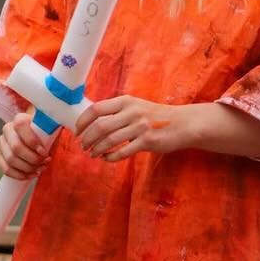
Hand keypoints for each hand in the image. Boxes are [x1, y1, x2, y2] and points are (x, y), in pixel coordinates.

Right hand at [0, 112, 50, 178]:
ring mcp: (1, 141)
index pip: (20, 126)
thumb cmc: (44, 135)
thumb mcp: (49, 130)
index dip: (32, 141)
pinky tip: (30, 175)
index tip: (44, 152)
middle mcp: (7, 129)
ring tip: (39, 170)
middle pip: (16, 147)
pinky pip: (5, 168)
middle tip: (44, 163)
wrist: (34, 141)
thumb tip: (68, 131)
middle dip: (32, 159)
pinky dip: (19, 175)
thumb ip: (53, 130)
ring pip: (11, 159)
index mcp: (19, 119)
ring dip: (27, 168)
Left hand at [75, 95, 191, 161]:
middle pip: (101, 126)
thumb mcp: (134, 106)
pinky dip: (111, 157)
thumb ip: (116, 111)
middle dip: (88, 138)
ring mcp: (140, 127)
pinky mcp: (148, 141)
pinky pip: (124, 151)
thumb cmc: (153, 115)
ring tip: (92, 153)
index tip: (76, 131)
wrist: (183, 123)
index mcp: (124, 101)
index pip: (96, 109)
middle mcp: (131, 112)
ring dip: (97, 148)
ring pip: (110, 140)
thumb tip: (91, 122)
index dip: (83, 121)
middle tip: (82, 145)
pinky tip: (106, 158)